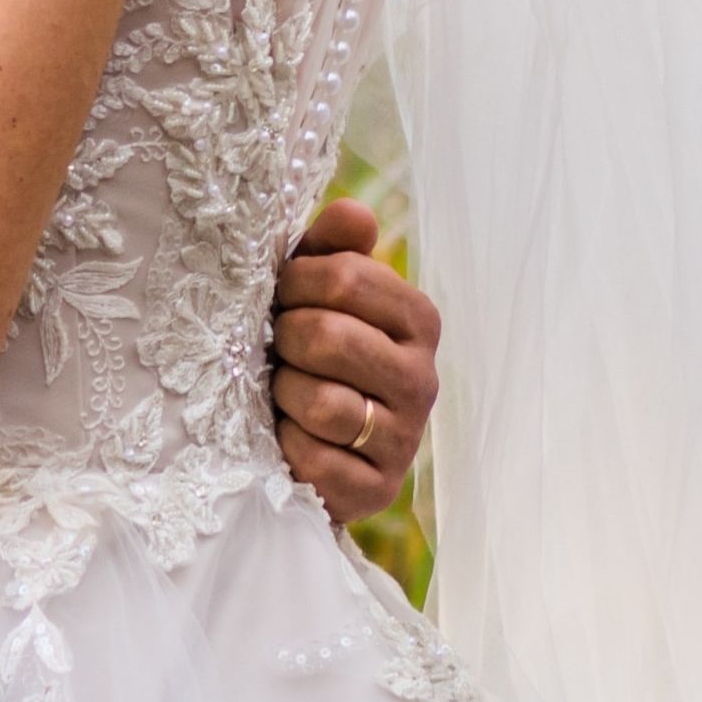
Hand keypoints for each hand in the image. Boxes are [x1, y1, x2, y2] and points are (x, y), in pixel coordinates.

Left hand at [270, 196, 438, 522]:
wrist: (302, 443)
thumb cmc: (307, 351)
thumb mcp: (313, 293)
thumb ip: (331, 249)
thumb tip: (352, 211)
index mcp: (415, 319)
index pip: (344, 276)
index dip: (292, 283)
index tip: (281, 297)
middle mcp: (422, 378)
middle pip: (326, 336)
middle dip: (284, 340)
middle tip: (279, 349)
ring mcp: (404, 438)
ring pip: (323, 403)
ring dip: (284, 395)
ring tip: (284, 393)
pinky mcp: (377, 490)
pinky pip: (315, 460)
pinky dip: (287, 447)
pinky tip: (288, 438)